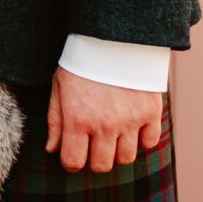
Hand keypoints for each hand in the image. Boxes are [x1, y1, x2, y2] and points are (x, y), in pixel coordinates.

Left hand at [43, 67, 164, 174]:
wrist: (113, 36)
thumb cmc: (82, 60)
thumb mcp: (59, 85)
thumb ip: (55, 119)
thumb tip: (52, 149)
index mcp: (77, 118)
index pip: (73, 161)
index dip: (71, 161)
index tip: (73, 152)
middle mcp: (104, 125)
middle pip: (102, 166)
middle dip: (95, 159)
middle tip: (94, 144)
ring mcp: (129, 120)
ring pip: (126, 158)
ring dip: (118, 151)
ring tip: (113, 134)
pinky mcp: (150, 112)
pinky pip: (150, 143)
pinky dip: (142, 139)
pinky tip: (133, 126)